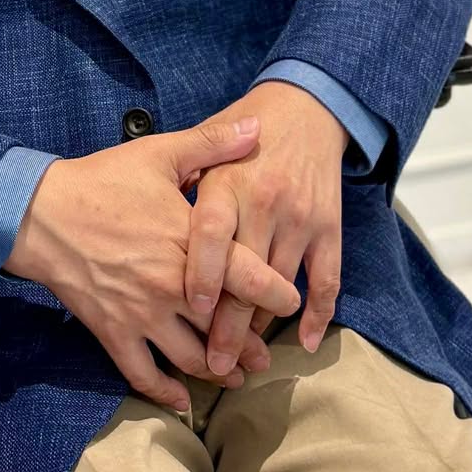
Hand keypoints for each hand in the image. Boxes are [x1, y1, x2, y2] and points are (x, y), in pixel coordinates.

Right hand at [3, 115, 301, 412]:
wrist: (39, 212)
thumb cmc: (101, 180)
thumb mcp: (159, 153)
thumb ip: (212, 143)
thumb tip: (257, 128)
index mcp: (188, 242)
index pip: (248, 277)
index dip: (278, 294)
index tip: (293, 300)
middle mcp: (171, 285)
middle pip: (225, 328)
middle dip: (252, 345)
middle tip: (268, 355)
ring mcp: (141, 314)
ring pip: (191, 358)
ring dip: (217, 372)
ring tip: (235, 376)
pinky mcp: (113, 332)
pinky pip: (143, 374)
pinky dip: (165, 393)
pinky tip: (181, 401)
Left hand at [184, 81, 344, 376]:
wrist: (306, 106)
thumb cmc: (245, 128)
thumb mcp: (201, 144)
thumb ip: (174, 185)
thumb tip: (143, 222)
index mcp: (226, 183)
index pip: (211, 235)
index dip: (202, 275)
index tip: (191, 309)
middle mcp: (264, 202)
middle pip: (245, 275)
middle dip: (230, 326)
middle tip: (215, 365)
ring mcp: (299, 217)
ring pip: (282, 286)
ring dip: (263, 327)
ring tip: (244, 361)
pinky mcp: (329, 226)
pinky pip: (327, 278)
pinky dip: (318, 314)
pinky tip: (304, 342)